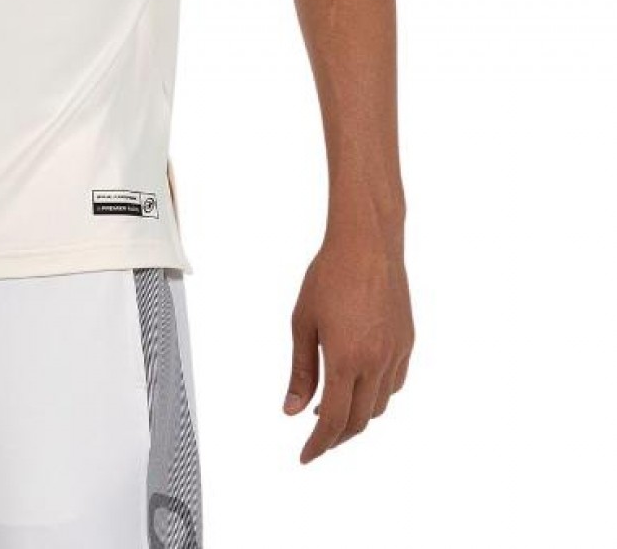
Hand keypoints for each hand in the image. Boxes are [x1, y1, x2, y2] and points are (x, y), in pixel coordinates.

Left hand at [283, 231, 413, 462]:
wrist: (368, 244)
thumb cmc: (328, 276)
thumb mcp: (302, 322)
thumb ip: (300, 370)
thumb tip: (292, 410)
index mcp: (345, 359)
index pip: (334, 420)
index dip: (318, 444)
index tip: (305, 456)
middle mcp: (376, 363)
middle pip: (359, 420)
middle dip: (336, 437)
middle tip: (316, 439)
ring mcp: (396, 354)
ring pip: (379, 406)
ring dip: (357, 417)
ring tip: (331, 411)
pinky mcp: (408, 343)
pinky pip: (394, 384)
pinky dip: (376, 396)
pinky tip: (359, 386)